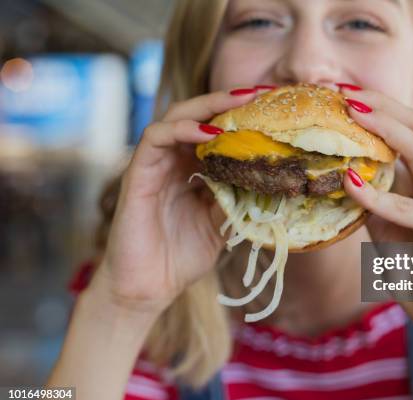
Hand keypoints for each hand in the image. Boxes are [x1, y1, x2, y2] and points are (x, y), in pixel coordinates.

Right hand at [90, 89, 258, 314]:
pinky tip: (207, 132)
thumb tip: (270, 180)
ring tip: (237, 104)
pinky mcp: (137, 174)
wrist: (149, 288)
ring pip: (175, 118)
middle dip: (227, 101)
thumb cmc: (182, 256)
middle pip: (198, 116)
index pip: (216, 131)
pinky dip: (179, 130)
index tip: (271, 106)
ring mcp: (154, 165)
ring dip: (206, 107)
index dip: (240, 117)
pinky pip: (154, 139)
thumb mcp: (221, 224)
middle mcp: (174, 162)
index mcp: (193, 171)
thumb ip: (237, 198)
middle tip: (259, 93)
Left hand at [340, 88, 412, 242]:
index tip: (348, 93)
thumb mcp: (387, 218)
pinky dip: (376, 196)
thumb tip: (341, 168)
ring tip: (352, 113)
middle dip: (382, 104)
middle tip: (345, 91)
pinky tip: (351, 183)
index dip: (384, 106)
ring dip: (384, 128)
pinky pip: (405, 208)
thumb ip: (374, 191)